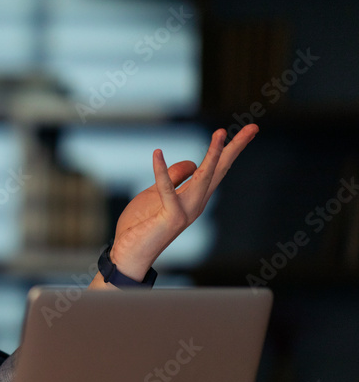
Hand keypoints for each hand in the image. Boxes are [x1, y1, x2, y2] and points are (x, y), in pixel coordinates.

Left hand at [109, 125, 257, 279]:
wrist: (128, 255)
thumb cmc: (141, 225)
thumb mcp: (155, 193)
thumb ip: (173, 178)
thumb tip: (192, 162)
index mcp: (194, 197)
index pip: (215, 170)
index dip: (228, 149)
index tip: (245, 130)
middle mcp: (196, 204)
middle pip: (219, 171)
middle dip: (235, 148)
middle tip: (254, 127)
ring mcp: (186, 211)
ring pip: (204, 177)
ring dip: (213, 154)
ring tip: (221, 132)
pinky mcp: (171, 217)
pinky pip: (166, 189)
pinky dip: (161, 171)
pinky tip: (157, 153)